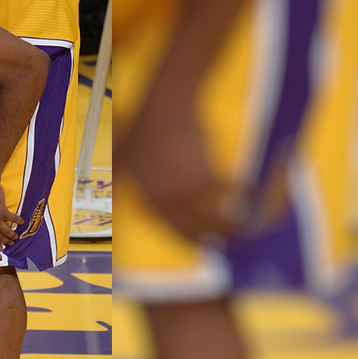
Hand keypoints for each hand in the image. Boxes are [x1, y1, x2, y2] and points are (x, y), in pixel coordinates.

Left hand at [117, 87, 239, 243]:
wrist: (166, 111)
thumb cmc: (143, 131)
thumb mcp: (123, 159)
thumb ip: (118, 180)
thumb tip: (109, 193)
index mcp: (150, 197)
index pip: (170, 227)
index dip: (186, 239)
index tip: (199, 246)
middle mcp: (171, 198)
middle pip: (194, 226)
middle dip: (210, 238)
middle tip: (222, 244)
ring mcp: (190, 188)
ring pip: (213, 215)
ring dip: (228, 224)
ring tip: (239, 229)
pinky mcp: (208, 173)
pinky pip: (228, 191)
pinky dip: (240, 194)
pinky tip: (248, 196)